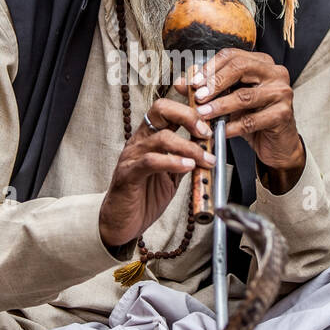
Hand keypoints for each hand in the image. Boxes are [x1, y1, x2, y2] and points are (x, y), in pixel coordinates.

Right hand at [99, 96, 215, 250]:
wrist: (121, 223)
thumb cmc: (144, 197)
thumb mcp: (172, 176)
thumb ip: (186, 160)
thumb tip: (208, 151)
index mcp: (149, 137)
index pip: (166, 108)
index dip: (187, 106)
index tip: (207, 117)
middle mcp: (139, 141)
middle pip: (161, 110)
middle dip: (188, 116)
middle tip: (205, 133)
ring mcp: (132, 156)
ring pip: (161, 138)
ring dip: (189, 147)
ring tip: (205, 159)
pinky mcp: (128, 174)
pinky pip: (152, 161)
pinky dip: (173, 162)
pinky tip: (188, 167)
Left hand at [174, 50, 304, 192]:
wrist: (277, 144)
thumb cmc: (253, 117)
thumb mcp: (228, 100)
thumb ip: (206, 89)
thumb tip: (181, 83)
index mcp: (262, 62)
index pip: (232, 55)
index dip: (210, 67)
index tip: (194, 82)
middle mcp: (275, 72)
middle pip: (240, 68)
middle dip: (215, 83)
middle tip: (198, 97)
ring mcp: (282, 92)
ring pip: (245, 96)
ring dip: (220, 106)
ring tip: (203, 114)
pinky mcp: (284, 114)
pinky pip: (252, 120)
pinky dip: (232, 127)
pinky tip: (220, 131)